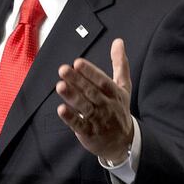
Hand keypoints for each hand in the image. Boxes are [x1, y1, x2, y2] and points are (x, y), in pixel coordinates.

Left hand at [56, 38, 133, 162]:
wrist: (123, 142)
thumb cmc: (119, 109)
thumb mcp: (123, 86)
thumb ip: (120, 64)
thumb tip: (118, 41)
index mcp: (115, 94)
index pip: (103, 81)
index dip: (90, 72)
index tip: (77, 62)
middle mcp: (107, 106)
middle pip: (91, 92)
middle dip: (77, 81)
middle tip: (63, 69)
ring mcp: (98, 120)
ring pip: (84, 107)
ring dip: (72, 97)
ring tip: (59, 86)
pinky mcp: (89, 133)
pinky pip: (79, 125)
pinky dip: (70, 118)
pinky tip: (60, 109)